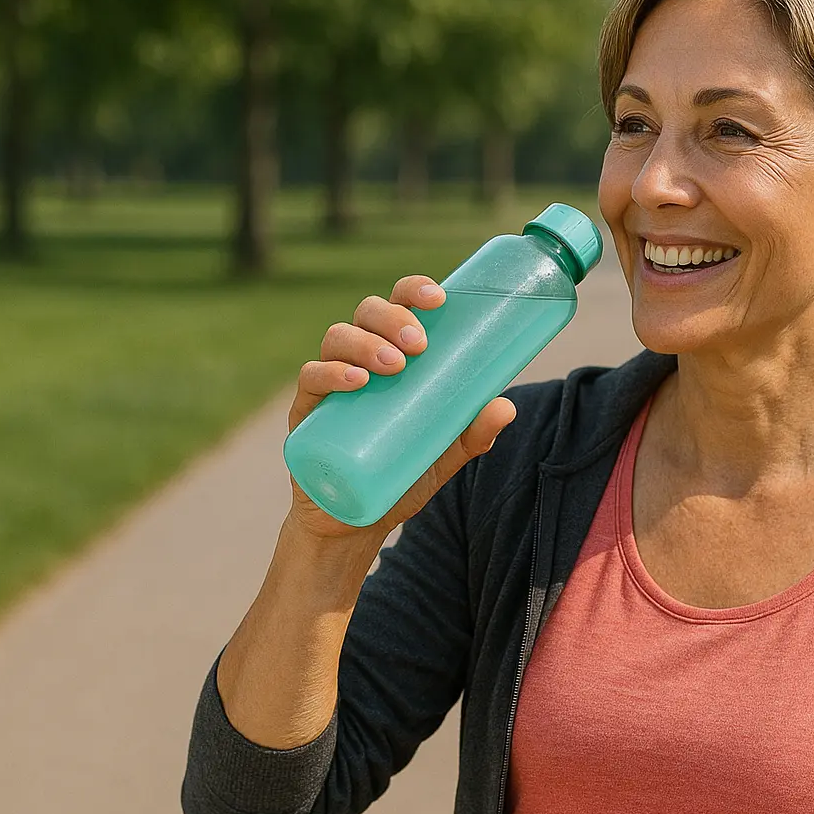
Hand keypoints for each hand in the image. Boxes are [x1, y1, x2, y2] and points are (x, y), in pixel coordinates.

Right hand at [285, 274, 516, 542]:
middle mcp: (358, 358)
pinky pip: (310, 378)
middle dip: (392, 317)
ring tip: (393, 366)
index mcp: (393, 354)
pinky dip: (331, 373)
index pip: (399, 305)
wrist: (355, 523)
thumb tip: (506, 407)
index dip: (414, 290)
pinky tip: (356, 382)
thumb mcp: (444, 453)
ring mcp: (329, 382)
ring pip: (338, 336)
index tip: (438, 299)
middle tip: (418, 344)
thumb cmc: (401, 474)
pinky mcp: (307, 411)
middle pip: (367, 312)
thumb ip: (473, 433)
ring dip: (366, 343)